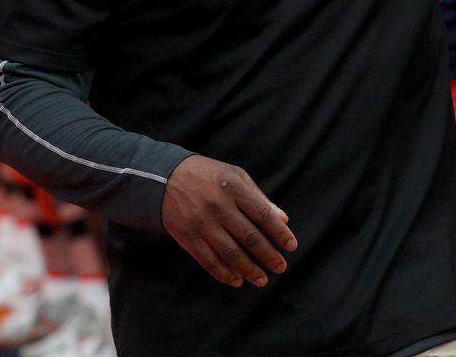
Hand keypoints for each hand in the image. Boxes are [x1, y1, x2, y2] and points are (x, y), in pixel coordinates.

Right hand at [161, 155, 296, 287]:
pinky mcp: (186, 236)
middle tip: (281, 267)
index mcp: (233, 187)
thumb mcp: (235, 177)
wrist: (164, 178)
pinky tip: (237, 280)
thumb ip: (259, 198)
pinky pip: (208, 260)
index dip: (279, 232)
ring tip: (262, 279)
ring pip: (230, 253)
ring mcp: (201, 222)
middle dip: (268, 255)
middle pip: (249, 236)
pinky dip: (224, 274)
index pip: (262, 214)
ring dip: (249, 269)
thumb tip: (283, 220)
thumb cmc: (208, 176)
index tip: (291, 246)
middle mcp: (217, 206)